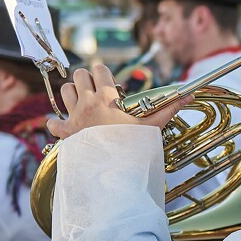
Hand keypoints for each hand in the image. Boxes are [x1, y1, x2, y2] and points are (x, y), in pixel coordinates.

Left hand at [46, 65, 189, 140]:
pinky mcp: (65, 133)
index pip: (100, 69)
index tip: (112, 86)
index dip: (105, 74)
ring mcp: (74, 117)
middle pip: (78, 74)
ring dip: (72, 94)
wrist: (113, 171)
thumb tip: (187, 97)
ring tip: (83, 104)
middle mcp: (87, 103)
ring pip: (65, 91)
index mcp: (107, 97)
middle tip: (97, 92)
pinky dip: (57, 123)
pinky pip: (53, 122)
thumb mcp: (151, 127)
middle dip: (87, 80)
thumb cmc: (133, 147)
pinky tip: (67, 126)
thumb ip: (168, 110)